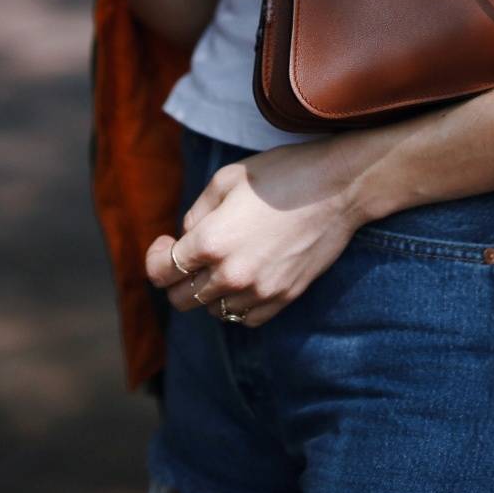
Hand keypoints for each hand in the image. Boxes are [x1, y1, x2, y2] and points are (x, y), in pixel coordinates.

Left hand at [145, 136, 361, 326]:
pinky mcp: (283, 298)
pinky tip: (244, 279)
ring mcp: (259, 291)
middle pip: (182, 298)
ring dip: (208, 292)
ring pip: (213, 310)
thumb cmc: (281, 174)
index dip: (155, 257)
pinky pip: (245, 318)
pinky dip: (237, 304)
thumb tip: (187, 237)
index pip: (160, 272)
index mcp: (211, 242)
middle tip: (190, 255)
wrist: (338, 188)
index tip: (165, 243)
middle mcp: (231, 274)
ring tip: (222, 263)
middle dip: (177, 278)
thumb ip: (197, 212)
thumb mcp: (227, 178)